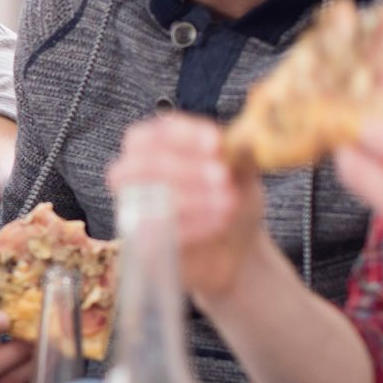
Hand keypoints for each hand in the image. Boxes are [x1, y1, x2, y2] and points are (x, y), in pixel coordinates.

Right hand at [107, 113, 266, 301]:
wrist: (237, 249)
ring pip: (146, 198)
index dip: (183, 136)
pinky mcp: (142, 244)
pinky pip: (155, 232)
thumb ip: (242, 156)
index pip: (155, 133)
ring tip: (228, 202)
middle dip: (183, 167)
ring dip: (190, 196)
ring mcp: (136, 211)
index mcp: (160, 147)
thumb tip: (245, 142)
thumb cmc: (232, 201)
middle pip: (142, 163)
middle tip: (221, 175)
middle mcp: (139, 176)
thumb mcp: (244, 175)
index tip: (215, 143)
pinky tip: (219, 221)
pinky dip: (190, 224)